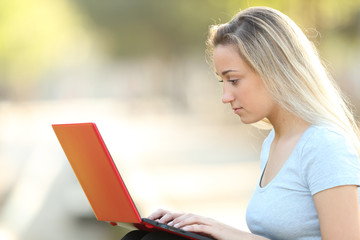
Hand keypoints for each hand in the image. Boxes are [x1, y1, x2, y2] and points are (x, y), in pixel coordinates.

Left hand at [148, 209, 265, 239]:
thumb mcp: (210, 236)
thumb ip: (199, 234)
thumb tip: (185, 234)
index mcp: (203, 221)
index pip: (185, 215)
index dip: (172, 216)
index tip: (160, 219)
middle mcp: (205, 219)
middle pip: (185, 214)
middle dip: (171, 216)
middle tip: (159, 220)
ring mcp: (210, 223)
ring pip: (191, 217)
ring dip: (178, 220)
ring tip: (167, 225)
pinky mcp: (215, 229)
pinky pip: (199, 226)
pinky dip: (188, 226)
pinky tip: (181, 229)